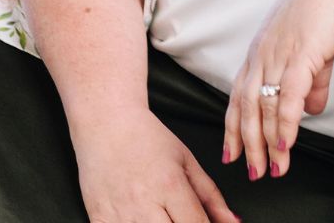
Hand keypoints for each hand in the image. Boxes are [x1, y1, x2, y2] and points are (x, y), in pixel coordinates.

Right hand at [73, 108, 240, 222]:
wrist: (105, 121)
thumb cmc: (147, 138)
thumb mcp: (185, 160)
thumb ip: (211, 196)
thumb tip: (234, 222)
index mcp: (170, 185)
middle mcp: (145, 203)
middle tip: (185, 220)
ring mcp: (119, 215)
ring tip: (165, 218)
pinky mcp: (98, 219)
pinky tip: (142, 220)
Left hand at [222, 0, 333, 183]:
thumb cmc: (324, 7)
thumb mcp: (313, 49)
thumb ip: (312, 81)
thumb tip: (311, 109)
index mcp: (260, 50)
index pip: (238, 94)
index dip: (234, 125)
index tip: (231, 151)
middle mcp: (262, 53)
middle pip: (246, 106)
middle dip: (248, 143)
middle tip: (252, 171)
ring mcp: (278, 54)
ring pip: (265, 105)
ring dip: (267, 142)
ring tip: (273, 168)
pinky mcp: (301, 54)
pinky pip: (289, 95)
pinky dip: (286, 123)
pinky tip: (285, 143)